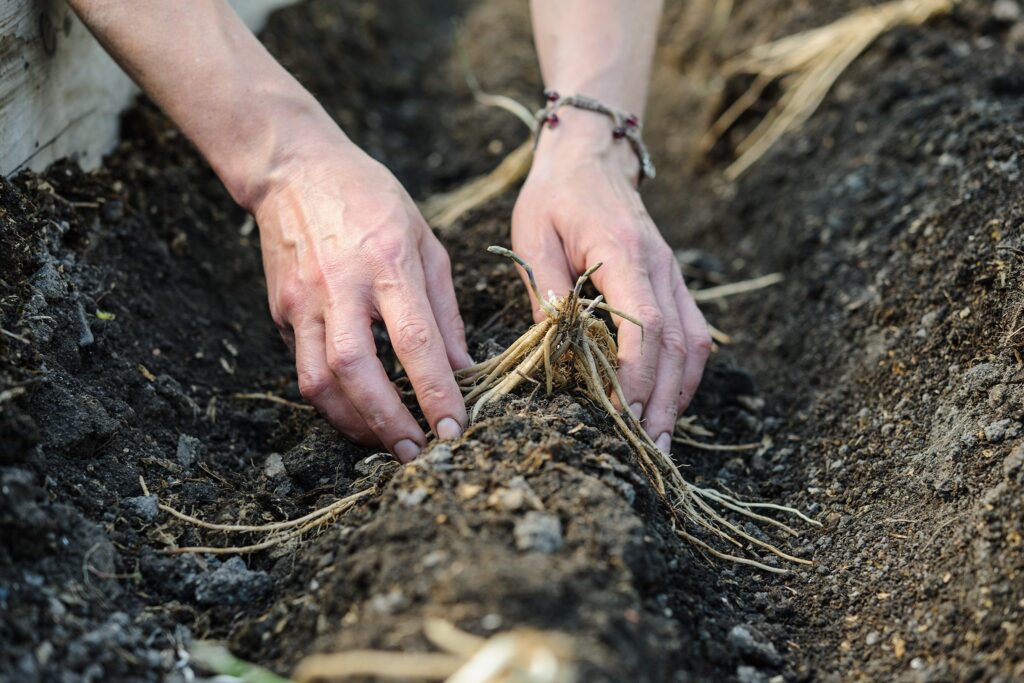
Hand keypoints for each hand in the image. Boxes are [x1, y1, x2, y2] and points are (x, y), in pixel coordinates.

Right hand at [251, 127, 471, 461]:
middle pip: (356, 370)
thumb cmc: (371, 199)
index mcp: (388, 262)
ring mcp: (304, 300)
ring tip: (384, 441)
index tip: (454, 428)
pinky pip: (303, 366)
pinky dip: (330, 397)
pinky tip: (356, 406)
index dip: (435, 391)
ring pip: (318, 380)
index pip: (414, 340)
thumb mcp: (425, 241)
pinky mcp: (281, 310)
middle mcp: (341, 285)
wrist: (294, 169)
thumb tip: (462, 368)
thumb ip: (444, 309)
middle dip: (387, 421)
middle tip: (415, 453)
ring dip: (352, 421)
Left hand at [511, 109, 711, 452]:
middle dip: (663, 401)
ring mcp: (674, 275)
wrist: (592, 158)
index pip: (644, 323)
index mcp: (624, 253)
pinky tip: (668, 402)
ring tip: (660, 439)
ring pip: (694, 343)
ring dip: (680, 394)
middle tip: (648, 449)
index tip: (621, 413)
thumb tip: (558, 342)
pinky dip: (685, 373)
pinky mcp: (673, 283)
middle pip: (678, 344)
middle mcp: (660, 267)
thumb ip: (547, 289)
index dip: (636, 373)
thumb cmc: (554, 197)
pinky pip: (693, 333)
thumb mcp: (532, 236)